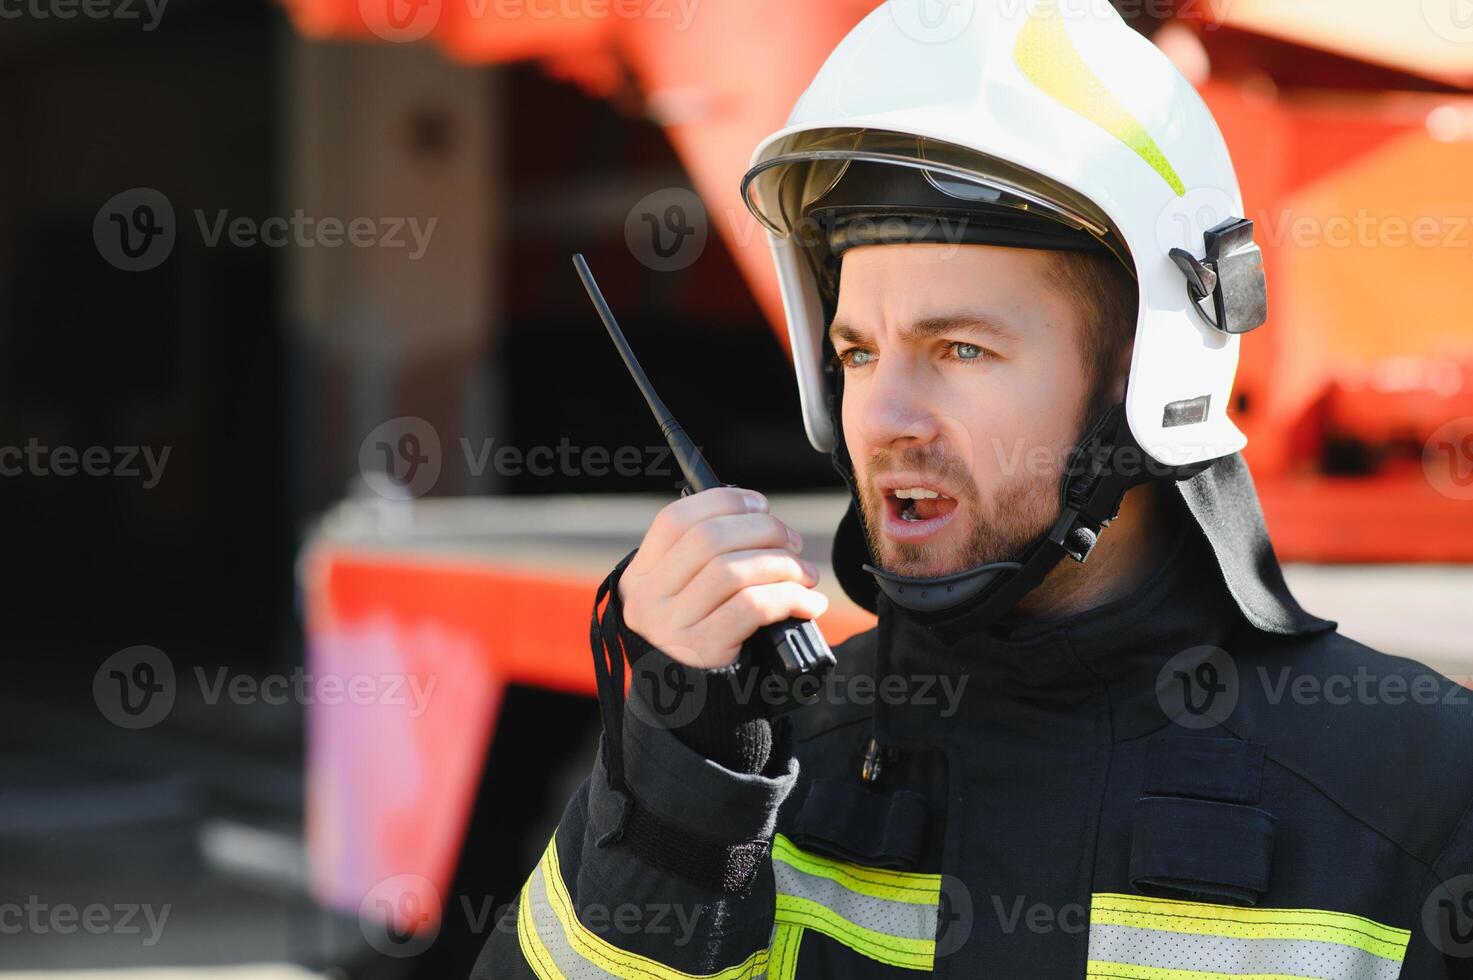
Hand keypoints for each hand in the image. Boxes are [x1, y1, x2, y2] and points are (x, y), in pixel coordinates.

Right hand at [617, 487, 827, 669]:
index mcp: (640, 577)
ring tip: (805, 576)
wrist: (694, 716)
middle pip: (709, 538)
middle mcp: (647, 600)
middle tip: (792, 543)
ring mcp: (670, 628)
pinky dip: (789, 598)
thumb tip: (757, 516)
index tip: (761, 506)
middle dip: (763, 530)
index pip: (675, 520)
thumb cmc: (701, 646)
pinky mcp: (702, 652)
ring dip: (782, 564)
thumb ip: (701, 563)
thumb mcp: (683, 602)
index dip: (724, 502)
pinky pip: (752, 607)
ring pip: (732, 570)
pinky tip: (808, 604)